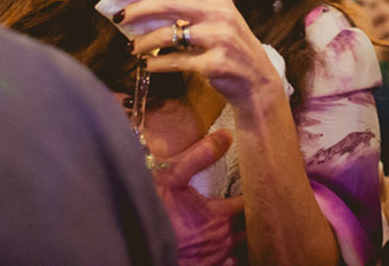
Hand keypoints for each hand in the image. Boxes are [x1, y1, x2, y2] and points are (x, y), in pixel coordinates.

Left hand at [125, 0, 284, 110]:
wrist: (257, 80)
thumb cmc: (230, 49)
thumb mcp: (216, 20)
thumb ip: (187, 10)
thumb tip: (143, 7)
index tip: (126, 2)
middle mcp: (219, 13)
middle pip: (167, 3)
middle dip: (138, 11)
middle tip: (119, 19)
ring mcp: (218, 38)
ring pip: (166, 35)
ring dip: (143, 43)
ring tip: (133, 48)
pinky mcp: (213, 64)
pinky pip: (174, 61)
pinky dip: (155, 64)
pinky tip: (147, 65)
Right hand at [154, 129, 244, 265]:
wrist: (132, 237)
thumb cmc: (152, 208)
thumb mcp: (173, 174)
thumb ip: (201, 155)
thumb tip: (227, 135)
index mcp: (218, 215)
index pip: (247, 204)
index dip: (252, 195)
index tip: (256, 186)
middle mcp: (220, 240)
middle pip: (246, 228)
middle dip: (247, 218)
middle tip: (248, 205)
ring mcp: (212, 259)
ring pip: (238, 248)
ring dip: (238, 237)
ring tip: (237, 227)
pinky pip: (226, 265)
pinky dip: (228, 258)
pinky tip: (222, 249)